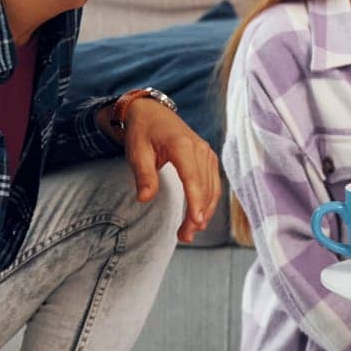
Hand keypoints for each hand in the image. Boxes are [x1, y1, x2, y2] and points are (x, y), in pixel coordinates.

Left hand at [118, 99, 220, 243]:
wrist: (152, 113)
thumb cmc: (142, 132)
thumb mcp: (136, 152)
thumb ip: (143, 175)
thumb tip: (145, 199)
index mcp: (182, 145)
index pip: (192, 178)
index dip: (195, 201)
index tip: (195, 222)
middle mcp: (200, 149)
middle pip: (204, 188)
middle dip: (197, 214)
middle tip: (184, 237)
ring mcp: (207, 153)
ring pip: (212, 188)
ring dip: (204, 212)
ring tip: (190, 232)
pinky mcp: (208, 159)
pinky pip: (213, 184)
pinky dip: (208, 202)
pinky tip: (200, 217)